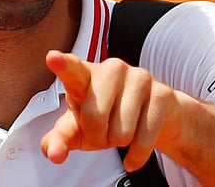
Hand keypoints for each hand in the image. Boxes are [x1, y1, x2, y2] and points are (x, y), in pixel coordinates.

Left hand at [40, 50, 184, 170]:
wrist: (155, 117)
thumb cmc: (108, 118)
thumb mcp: (79, 129)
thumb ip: (60, 139)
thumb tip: (53, 154)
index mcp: (86, 75)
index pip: (72, 70)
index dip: (62, 65)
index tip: (52, 58)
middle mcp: (112, 69)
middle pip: (94, 117)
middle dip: (98, 136)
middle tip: (104, 130)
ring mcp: (139, 78)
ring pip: (121, 132)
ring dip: (119, 143)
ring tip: (123, 130)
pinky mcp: (162, 94)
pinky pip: (144, 139)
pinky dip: (137, 156)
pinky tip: (134, 152)